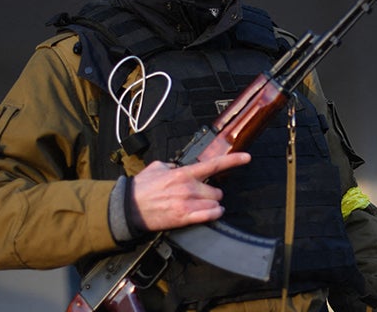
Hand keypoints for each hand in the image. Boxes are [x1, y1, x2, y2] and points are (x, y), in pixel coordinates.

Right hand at [126, 152, 250, 231]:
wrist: (129, 207)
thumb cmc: (142, 188)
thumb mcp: (157, 167)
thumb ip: (173, 165)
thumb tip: (180, 165)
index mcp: (183, 173)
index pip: (213, 165)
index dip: (233, 160)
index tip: (247, 158)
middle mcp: (188, 188)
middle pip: (216, 191)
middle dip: (212, 193)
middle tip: (202, 195)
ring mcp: (187, 204)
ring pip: (215, 204)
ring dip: (211, 205)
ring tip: (200, 205)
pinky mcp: (184, 218)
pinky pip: (209, 216)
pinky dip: (213, 214)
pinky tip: (211, 212)